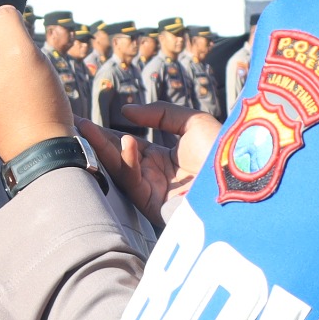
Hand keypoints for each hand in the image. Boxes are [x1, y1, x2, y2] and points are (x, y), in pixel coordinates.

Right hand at [82, 115, 221, 221]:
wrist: (247, 178)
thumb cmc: (226, 149)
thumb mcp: (192, 122)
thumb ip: (160, 114)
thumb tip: (126, 112)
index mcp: (164, 160)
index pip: (127, 145)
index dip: (106, 133)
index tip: (83, 120)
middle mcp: (156, 177)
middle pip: (118, 157)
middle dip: (94, 141)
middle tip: (71, 124)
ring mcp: (155, 192)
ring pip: (120, 169)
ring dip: (102, 148)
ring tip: (84, 128)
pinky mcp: (156, 206)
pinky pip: (135, 182)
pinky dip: (128, 162)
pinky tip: (126, 142)